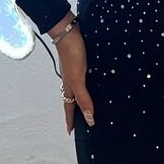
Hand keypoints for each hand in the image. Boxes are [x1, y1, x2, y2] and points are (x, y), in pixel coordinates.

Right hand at [50, 12, 94, 134]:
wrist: (69, 31)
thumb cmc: (72, 54)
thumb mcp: (78, 78)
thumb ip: (84, 98)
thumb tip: (90, 119)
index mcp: (69, 86)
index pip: (69, 108)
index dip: (70, 120)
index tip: (70, 132)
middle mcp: (71, 80)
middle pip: (72, 99)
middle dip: (75, 111)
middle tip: (80, 121)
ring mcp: (76, 70)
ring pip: (78, 88)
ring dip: (81, 97)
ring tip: (87, 104)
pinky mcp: (81, 61)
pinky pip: (84, 78)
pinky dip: (87, 84)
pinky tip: (94, 81)